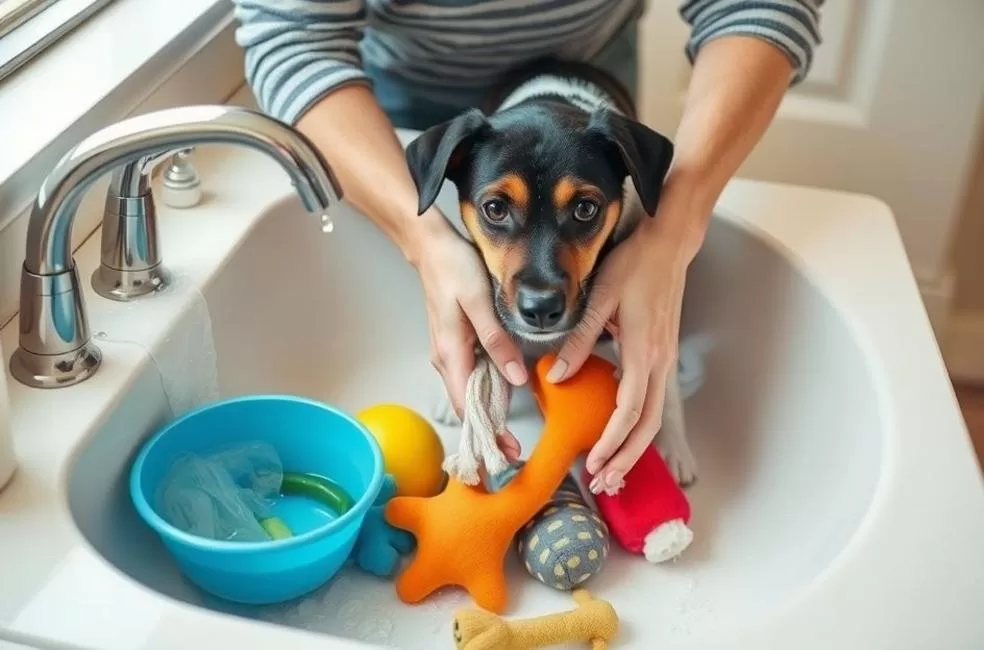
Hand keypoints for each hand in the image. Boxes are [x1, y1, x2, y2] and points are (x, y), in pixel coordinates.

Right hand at [410, 215, 526, 460]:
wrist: (431, 247)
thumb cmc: (453, 268)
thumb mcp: (480, 301)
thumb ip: (497, 341)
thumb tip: (516, 378)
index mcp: (450, 354)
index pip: (468, 408)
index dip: (486, 434)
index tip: (506, 453)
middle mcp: (445, 360)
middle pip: (467, 408)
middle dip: (488, 433)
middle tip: (514, 452)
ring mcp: (448, 353)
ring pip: (468, 394)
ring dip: (488, 415)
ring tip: (510, 433)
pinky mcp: (454, 344)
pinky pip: (470, 376)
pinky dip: (485, 392)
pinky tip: (503, 395)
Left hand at [547, 207, 693, 493]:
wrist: (669, 245)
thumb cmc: (635, 266)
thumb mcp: (601, 299)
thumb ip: (579, 340)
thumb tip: (555, 376)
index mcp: (644, 353)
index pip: (628, 412)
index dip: (611, 442)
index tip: (593, 462)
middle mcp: (659, 363)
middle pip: (647, 426)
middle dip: (626, 457)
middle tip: (604, 481)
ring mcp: (664, 360)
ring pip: (654, 417)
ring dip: (634, 446)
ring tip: (614, 468)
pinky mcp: (663, 355)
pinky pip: (653, 400)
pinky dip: (639, 425)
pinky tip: (623, 432)